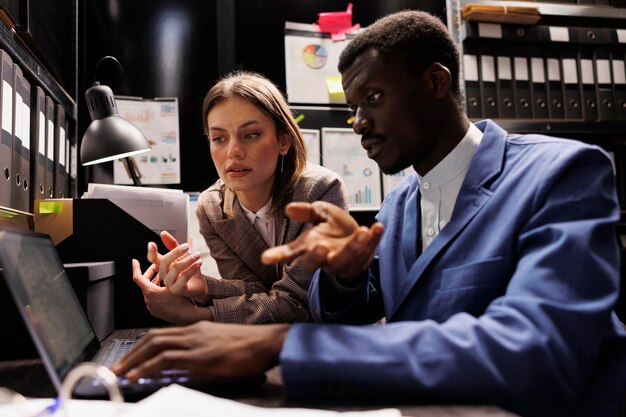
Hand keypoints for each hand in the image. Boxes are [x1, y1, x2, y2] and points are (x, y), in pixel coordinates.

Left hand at [111, 321, 289, 379]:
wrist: (268, 341)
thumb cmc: (250, 346)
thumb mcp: (221, 346)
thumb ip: (202, 352)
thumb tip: (185, 368)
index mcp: (197, 328)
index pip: (163, 334)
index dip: (143, 346)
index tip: (131, 358)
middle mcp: (193, 331)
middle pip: (154, 338)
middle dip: (132, 353)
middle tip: (118, 367)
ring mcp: (196, 342)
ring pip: (156, 346)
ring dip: (134, 360)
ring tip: (120, 373)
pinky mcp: (201, 355)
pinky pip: (167, 358)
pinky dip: (148, 366)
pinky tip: (138, 374)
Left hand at [132, 259, 210, 323]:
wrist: (188, 318)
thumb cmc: (183, 301)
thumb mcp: (178, 282)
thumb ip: (173, 269)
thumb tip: (173, 256)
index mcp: (151, 292)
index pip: (137, 277)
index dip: (136, 268)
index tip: (135, 261)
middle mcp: (148, 300)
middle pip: (144, 283)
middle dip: (150, 273)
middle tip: (156, 267)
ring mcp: (152, 307)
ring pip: (149, 290)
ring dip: (155, 282)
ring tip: (163, 276)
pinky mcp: (156, 311)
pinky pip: (153, 298)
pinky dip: (157, 291)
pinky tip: (166, 288)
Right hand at [147, 231, 207, 302]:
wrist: (199, 284)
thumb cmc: (189, 270)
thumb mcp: (182, 255)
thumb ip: (173, 245)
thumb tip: (163, 233)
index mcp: (163, 266)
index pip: (152, 259)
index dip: (151, 252)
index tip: (151, 243)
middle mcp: (164, 274)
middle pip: (164, 262)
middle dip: (176, 252)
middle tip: (187, 246)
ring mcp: (169, 283)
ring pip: (175, 268)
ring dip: (188, 260)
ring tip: (197, 255)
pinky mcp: (178, 289)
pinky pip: (184, 277)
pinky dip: (192, 268)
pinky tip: (199, 263)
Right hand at [261, 201, 383, 278]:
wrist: (359, 238)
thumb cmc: (334, 228)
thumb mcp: (321, 214)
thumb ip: (308, 212)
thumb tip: (289, 208)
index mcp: (309, 247)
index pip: (291, 253)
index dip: (278, 255)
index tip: (265, 259)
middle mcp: (324, 258)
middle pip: (316, 263)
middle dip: (317, 257)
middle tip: (321, 247)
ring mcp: (344, 262)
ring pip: (346, 259)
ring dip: (354, 246)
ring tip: (361, 231)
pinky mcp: (363, 260)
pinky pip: (369, 251)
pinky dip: (374, 239)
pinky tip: (378, 227)